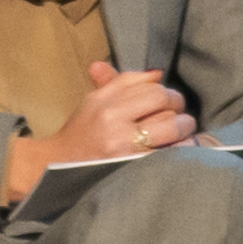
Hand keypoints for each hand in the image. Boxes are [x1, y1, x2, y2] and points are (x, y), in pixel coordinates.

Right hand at [65, 59, 196, 160]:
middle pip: (162, 100)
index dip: (165, 91)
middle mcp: (113, 120)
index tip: (166, 101)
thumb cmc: (81, 136)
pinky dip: (181, 148)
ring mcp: (124, 146)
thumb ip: (122, 83)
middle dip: (177, 107)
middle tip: (177, 116)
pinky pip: (171, 153)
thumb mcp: (94, 103)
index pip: (149, 83)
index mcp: (104, 100)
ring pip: (172, 125)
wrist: (58, 171)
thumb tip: (157, 73)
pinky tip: (179, 149)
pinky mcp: (134, 168)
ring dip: (184, 128)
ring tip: (181, 133)